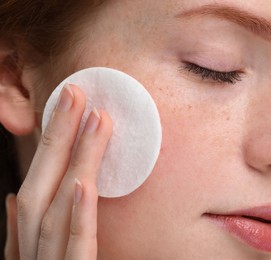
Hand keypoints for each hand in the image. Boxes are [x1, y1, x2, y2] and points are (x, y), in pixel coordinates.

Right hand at [5, 84, 111, 259]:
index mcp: (27, 244)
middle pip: (40, 188)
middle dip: (56, 138)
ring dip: (75, 161)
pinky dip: (78, 216)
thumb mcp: (43, 257)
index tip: (68, 105)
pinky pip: (77, 247)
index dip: (49, 144)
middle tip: (76, 94)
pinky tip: (84, 183)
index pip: (35, 186)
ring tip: (95, 119)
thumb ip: (25, 233)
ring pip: (56, 209)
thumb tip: (14, 200)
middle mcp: (32, 253)